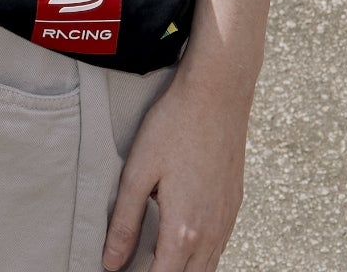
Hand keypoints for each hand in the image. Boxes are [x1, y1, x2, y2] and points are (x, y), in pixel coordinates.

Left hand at [102, 57, 250, 271]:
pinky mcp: (235, 204)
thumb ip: (124, 222)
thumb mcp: (138, 171)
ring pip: (209, 268)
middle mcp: (210, 232)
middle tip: (140, 266)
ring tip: (159, 260)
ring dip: (185, 271)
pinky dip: (202, 257)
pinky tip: (186, 242)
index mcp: (183, 229)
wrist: (218, 92)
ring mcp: (227, 219)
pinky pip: (220, 247)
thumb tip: (111, 263)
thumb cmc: (175, 125)